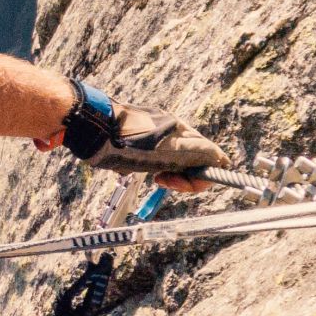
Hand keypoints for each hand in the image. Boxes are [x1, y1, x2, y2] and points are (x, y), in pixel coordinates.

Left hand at [44, 79, 227, 188]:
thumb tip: (222, 161)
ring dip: (166, 174)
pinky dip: (150, 169)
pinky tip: (135, 169)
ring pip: (172, 163)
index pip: (209, 156)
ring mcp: (155, 136)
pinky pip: (154, 161)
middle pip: (191, 161)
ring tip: (150, 175)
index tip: (184, 184)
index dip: (201, 176)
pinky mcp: (138, 142)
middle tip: (161, 179)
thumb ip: (198, 155)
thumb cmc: (129, 142)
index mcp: (182, 131)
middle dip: (181, 177)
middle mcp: (172, 131)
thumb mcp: (169, 151)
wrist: (93, 131)